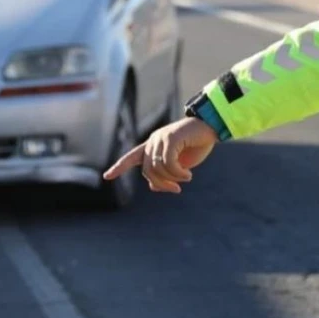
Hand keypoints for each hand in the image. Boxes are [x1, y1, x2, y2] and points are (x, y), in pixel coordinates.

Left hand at [103, 118, 218, 193]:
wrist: (211, 127)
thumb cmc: (197, 145)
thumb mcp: (181, 164)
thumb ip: (167, 173)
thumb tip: (153, 187)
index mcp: (153, 146)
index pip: (132, 157)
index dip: (119, 167)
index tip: (107, 176)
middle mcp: (153, 141)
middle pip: (148, 170)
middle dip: (161, 184)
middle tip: (176, 190)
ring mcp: (160, 138)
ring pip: (157, 167)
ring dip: (172, 179)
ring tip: (187, 178)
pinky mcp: (170, 137)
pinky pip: (168, 163)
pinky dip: (178, 174)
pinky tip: (188, 175)